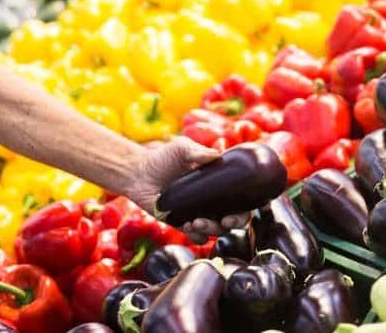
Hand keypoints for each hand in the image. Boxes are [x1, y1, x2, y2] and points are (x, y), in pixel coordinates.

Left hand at [126, 137, 251, 243]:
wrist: (139, 173)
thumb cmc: (163, 158)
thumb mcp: (182, 149)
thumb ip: (198, 152)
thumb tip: (216, 155)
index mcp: (217, 184)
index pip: (241, 198)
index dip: (247, 207)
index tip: (243, 209)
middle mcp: (212, 201)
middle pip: (234, 218)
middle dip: (234, 223)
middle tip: (225, 222)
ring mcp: (199, 214)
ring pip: (217, 230)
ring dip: (212, 230)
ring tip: (197, 222)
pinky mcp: (184, 224)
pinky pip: (197, 237)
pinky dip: (197, 235)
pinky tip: (187, 226)